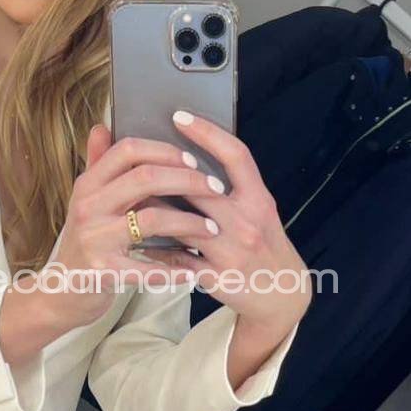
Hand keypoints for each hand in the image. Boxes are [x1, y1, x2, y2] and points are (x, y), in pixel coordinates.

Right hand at [41, 121, 233, 327]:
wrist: (61, 290)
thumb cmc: (84, 241)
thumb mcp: (85, 200)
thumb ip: (96, 164)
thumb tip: (102, 127)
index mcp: (87, 184)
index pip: (128, 150)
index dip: (164, 150)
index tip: (194, 159)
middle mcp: (88, 207)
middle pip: (145, 178)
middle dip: (188, 181)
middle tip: (216, 189)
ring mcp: (94, 239)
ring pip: (153, 218)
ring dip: (189, 222)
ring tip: (212, 228)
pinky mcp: (102, 271)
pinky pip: (147, 267)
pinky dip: (174, 269)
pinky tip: (193, 270)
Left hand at [156, 110, 311, 336]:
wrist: (282, 293)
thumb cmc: (265, 244)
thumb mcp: (259, 210)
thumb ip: (232, 186)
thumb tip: (191, 158)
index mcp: (259, 199)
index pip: (236, 156)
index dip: (208, 133)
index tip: (179, 116)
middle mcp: (248, 222)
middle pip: (201, 188)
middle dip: (166, 174)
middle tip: (135, 159)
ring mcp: (232, 250)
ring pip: (183, 224)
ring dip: (154, 211)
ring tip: (128, 198)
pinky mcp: (217, 277)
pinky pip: (176, 259)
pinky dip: (156, 249)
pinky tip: (139, 240)